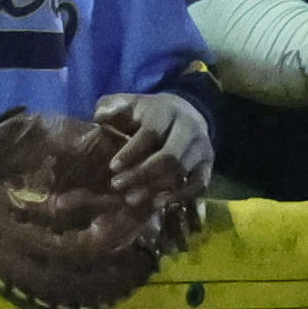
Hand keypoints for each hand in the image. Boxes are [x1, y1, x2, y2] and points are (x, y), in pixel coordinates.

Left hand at [94, 90, 212, 203]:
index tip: (112, 167)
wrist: (184, 114)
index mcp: (167, 111)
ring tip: (130, 199)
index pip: (152, 132)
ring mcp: (201, 147)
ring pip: (181, 172)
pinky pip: (197, 184)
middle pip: (170, 155)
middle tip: (117, 186)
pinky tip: (156, 204)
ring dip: (155, 188)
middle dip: (142, 173)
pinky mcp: (207, 165)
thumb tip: (100, 117)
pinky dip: (178, 196)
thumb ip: (112, 107)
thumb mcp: (128, 104)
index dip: (131, 151)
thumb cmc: (146, 114)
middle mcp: (189, 128)